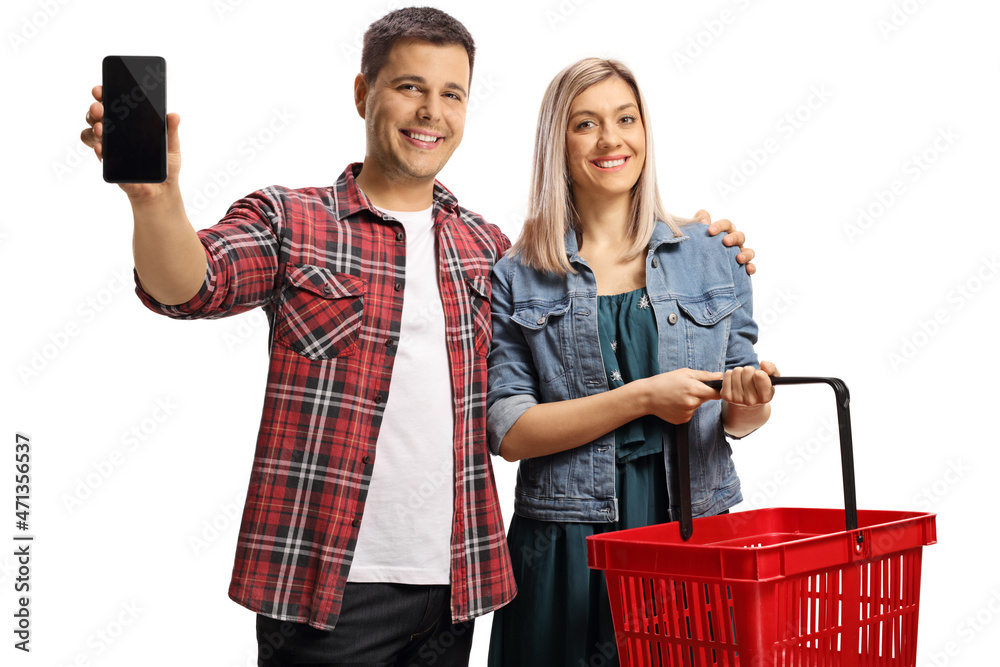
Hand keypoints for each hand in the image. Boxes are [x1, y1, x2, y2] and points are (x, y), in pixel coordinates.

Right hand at [81, 85, 182, 199]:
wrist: (162, 190)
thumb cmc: (165, 165)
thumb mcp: (172, 146)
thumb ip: (171, 130)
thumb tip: (173, 115)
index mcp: (127, 124)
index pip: (111, 105)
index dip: (103, 95)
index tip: (100, 90)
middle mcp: (114, 134)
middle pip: (96, 116)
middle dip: (95, 110)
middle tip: (99, 108)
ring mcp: (110, 149)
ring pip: (90, 133)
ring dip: (93, 129)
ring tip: (101, 129)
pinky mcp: (110, 166)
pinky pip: (99, 156)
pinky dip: (99, 150)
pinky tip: (102, 149)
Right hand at [641, 368, 722, 423]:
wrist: (647, 396)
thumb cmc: (665, 381)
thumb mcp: (684, 373)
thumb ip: (704, 375)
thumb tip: (720, 376)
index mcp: (694, 389)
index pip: (716, 393)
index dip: (717, 390)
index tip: (714, 387)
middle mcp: (693, 403)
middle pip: (707, 399)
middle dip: (701, 393)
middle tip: (688, 388)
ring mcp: (688, 413)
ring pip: (698, 406)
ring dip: (693, 401)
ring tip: (679, 395)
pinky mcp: (683, 420)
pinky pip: (690, 413)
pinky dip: (686, 408)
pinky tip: (675, 403)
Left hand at [693, 209, 755, 275]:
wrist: (697, 269)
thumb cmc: (698, 247)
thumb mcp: (696, 235)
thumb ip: (698, 222)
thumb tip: (705, 219)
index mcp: (725, 232)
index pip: (726, 225)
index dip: (720, 226)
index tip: (710, 231)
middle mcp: (735, 242)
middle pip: (740, 236)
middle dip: (734, 238)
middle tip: (726, 241)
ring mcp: (740, 255)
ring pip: (749, 251)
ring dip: (746, 254)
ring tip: (739, 259)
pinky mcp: (742, 268)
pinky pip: (751, 267)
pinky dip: (751, 267)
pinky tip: (748, 270)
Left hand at [720, 364, 776, 406]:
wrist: (749, 403)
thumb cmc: (761, 387)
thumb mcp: (772, 378)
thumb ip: (771, 369)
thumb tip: (763, 363)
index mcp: (765, 397)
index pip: (759, 376)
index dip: (759, 372)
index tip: (759, 375)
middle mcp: (751, 401)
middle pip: (747, 370)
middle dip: (749, 370)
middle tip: (750, 377)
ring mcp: (738, 399)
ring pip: (736, 371)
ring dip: (740, 372)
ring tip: (743, 379)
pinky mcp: (727, 396)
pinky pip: (727, 375)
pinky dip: (731, 374)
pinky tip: (735, 380)